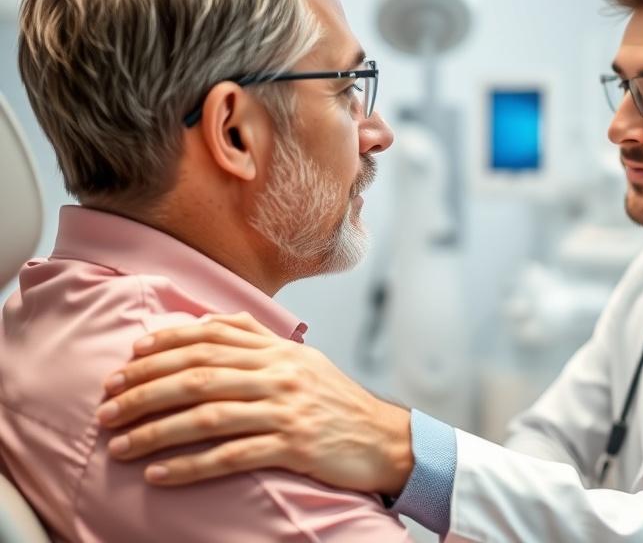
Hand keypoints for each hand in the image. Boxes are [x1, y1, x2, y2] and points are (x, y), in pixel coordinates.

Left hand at [96, 312, 412, 493]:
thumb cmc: (335, 401)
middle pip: (199, 375)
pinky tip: (158, 472)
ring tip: (118, 442)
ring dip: (156, 429)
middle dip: (145, 389)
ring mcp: (286, 409)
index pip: (210, 339)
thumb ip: (259, 340)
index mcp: (277, 350)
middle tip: (106, 404)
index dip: (164, 346)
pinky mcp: (292, 445)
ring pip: (207, 415)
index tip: (128, 360)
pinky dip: (189, 465)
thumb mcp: (301, 360)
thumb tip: (213, 321)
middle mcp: (279, 374)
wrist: (383, 438)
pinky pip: (231, 455)